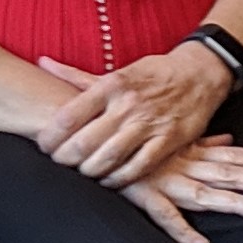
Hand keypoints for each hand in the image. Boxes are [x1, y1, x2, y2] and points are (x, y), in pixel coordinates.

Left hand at [33, 46, 231, 187]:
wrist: (200, 73)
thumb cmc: (152, 74)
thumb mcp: (116, 71)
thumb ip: (76, 76)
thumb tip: (42, 62)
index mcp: (111, 85)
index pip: (70, 115)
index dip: (50, 135)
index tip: (42, 145)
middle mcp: (127, 105)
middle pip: (85, 142)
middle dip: (65, 158)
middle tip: (57, 163)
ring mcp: (149, 124)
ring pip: (109, 158)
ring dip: (89, 171)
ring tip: (80, 173)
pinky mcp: (168, 141)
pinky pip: (137, 168)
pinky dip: (119, 179)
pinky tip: (108, 180)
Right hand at [117, 132, 242, 242]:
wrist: (89, 127)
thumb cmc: (130, 132)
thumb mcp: (169, 135)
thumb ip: (200, 142)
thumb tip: (227, 140)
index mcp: (192, 151)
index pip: (238, 156)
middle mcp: (185, 164)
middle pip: (232, 172)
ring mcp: (165, 180)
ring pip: (206, 193)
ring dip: (234, 201)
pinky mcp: (142, 194)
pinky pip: (164, 216)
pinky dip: (182, 231)